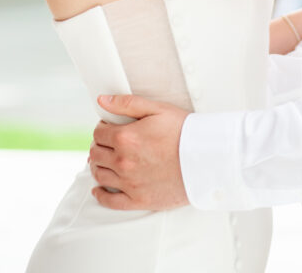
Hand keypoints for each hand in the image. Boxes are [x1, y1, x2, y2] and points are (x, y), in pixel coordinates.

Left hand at [88, 95, 189, 210]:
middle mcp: (123, 162)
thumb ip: (127, 104)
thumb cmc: (184, 131)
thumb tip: (102, 101)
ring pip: (99, 175)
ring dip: (99, 166)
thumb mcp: (157, 109)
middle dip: (100, 146)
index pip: (99, 133)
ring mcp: (129, 183)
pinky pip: (110, 201)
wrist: (206, 158)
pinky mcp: (138, 200)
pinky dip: (100, 194)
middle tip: (109, 144)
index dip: (102, 128)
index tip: (109, 128)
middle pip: (96, 154)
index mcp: (126, 138)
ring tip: (106, 161)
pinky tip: (99, 189)